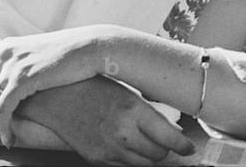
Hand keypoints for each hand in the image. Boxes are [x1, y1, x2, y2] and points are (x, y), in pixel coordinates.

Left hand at [0, 25, 110, 146]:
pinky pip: (2, 109)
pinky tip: (9, 137)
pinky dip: (2, 126)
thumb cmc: (74, 54)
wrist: (93, 47)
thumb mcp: (41, 54)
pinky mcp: (22, 79)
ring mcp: (13, 65)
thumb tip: (15, 83)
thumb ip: (24, 64)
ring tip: (0, 139)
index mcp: (8, 46)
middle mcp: (5, 53)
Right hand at [18, 76, 194, 165]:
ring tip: (149, 142)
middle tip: (168, 140)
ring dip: (150, 155)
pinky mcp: (96, 158)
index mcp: (134, 111)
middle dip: (167, 149)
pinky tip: (130, 146)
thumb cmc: (94, 87)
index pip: (169, 138)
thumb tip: (172, 129)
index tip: (189, 147)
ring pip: (143, 163)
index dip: (183, 146)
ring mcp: (108, 149)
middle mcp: (123, 133)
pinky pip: (123, 166)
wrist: (56, 96)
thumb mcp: (129, 92)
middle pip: (158, 154)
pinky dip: (131, 159)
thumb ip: (149, 113)